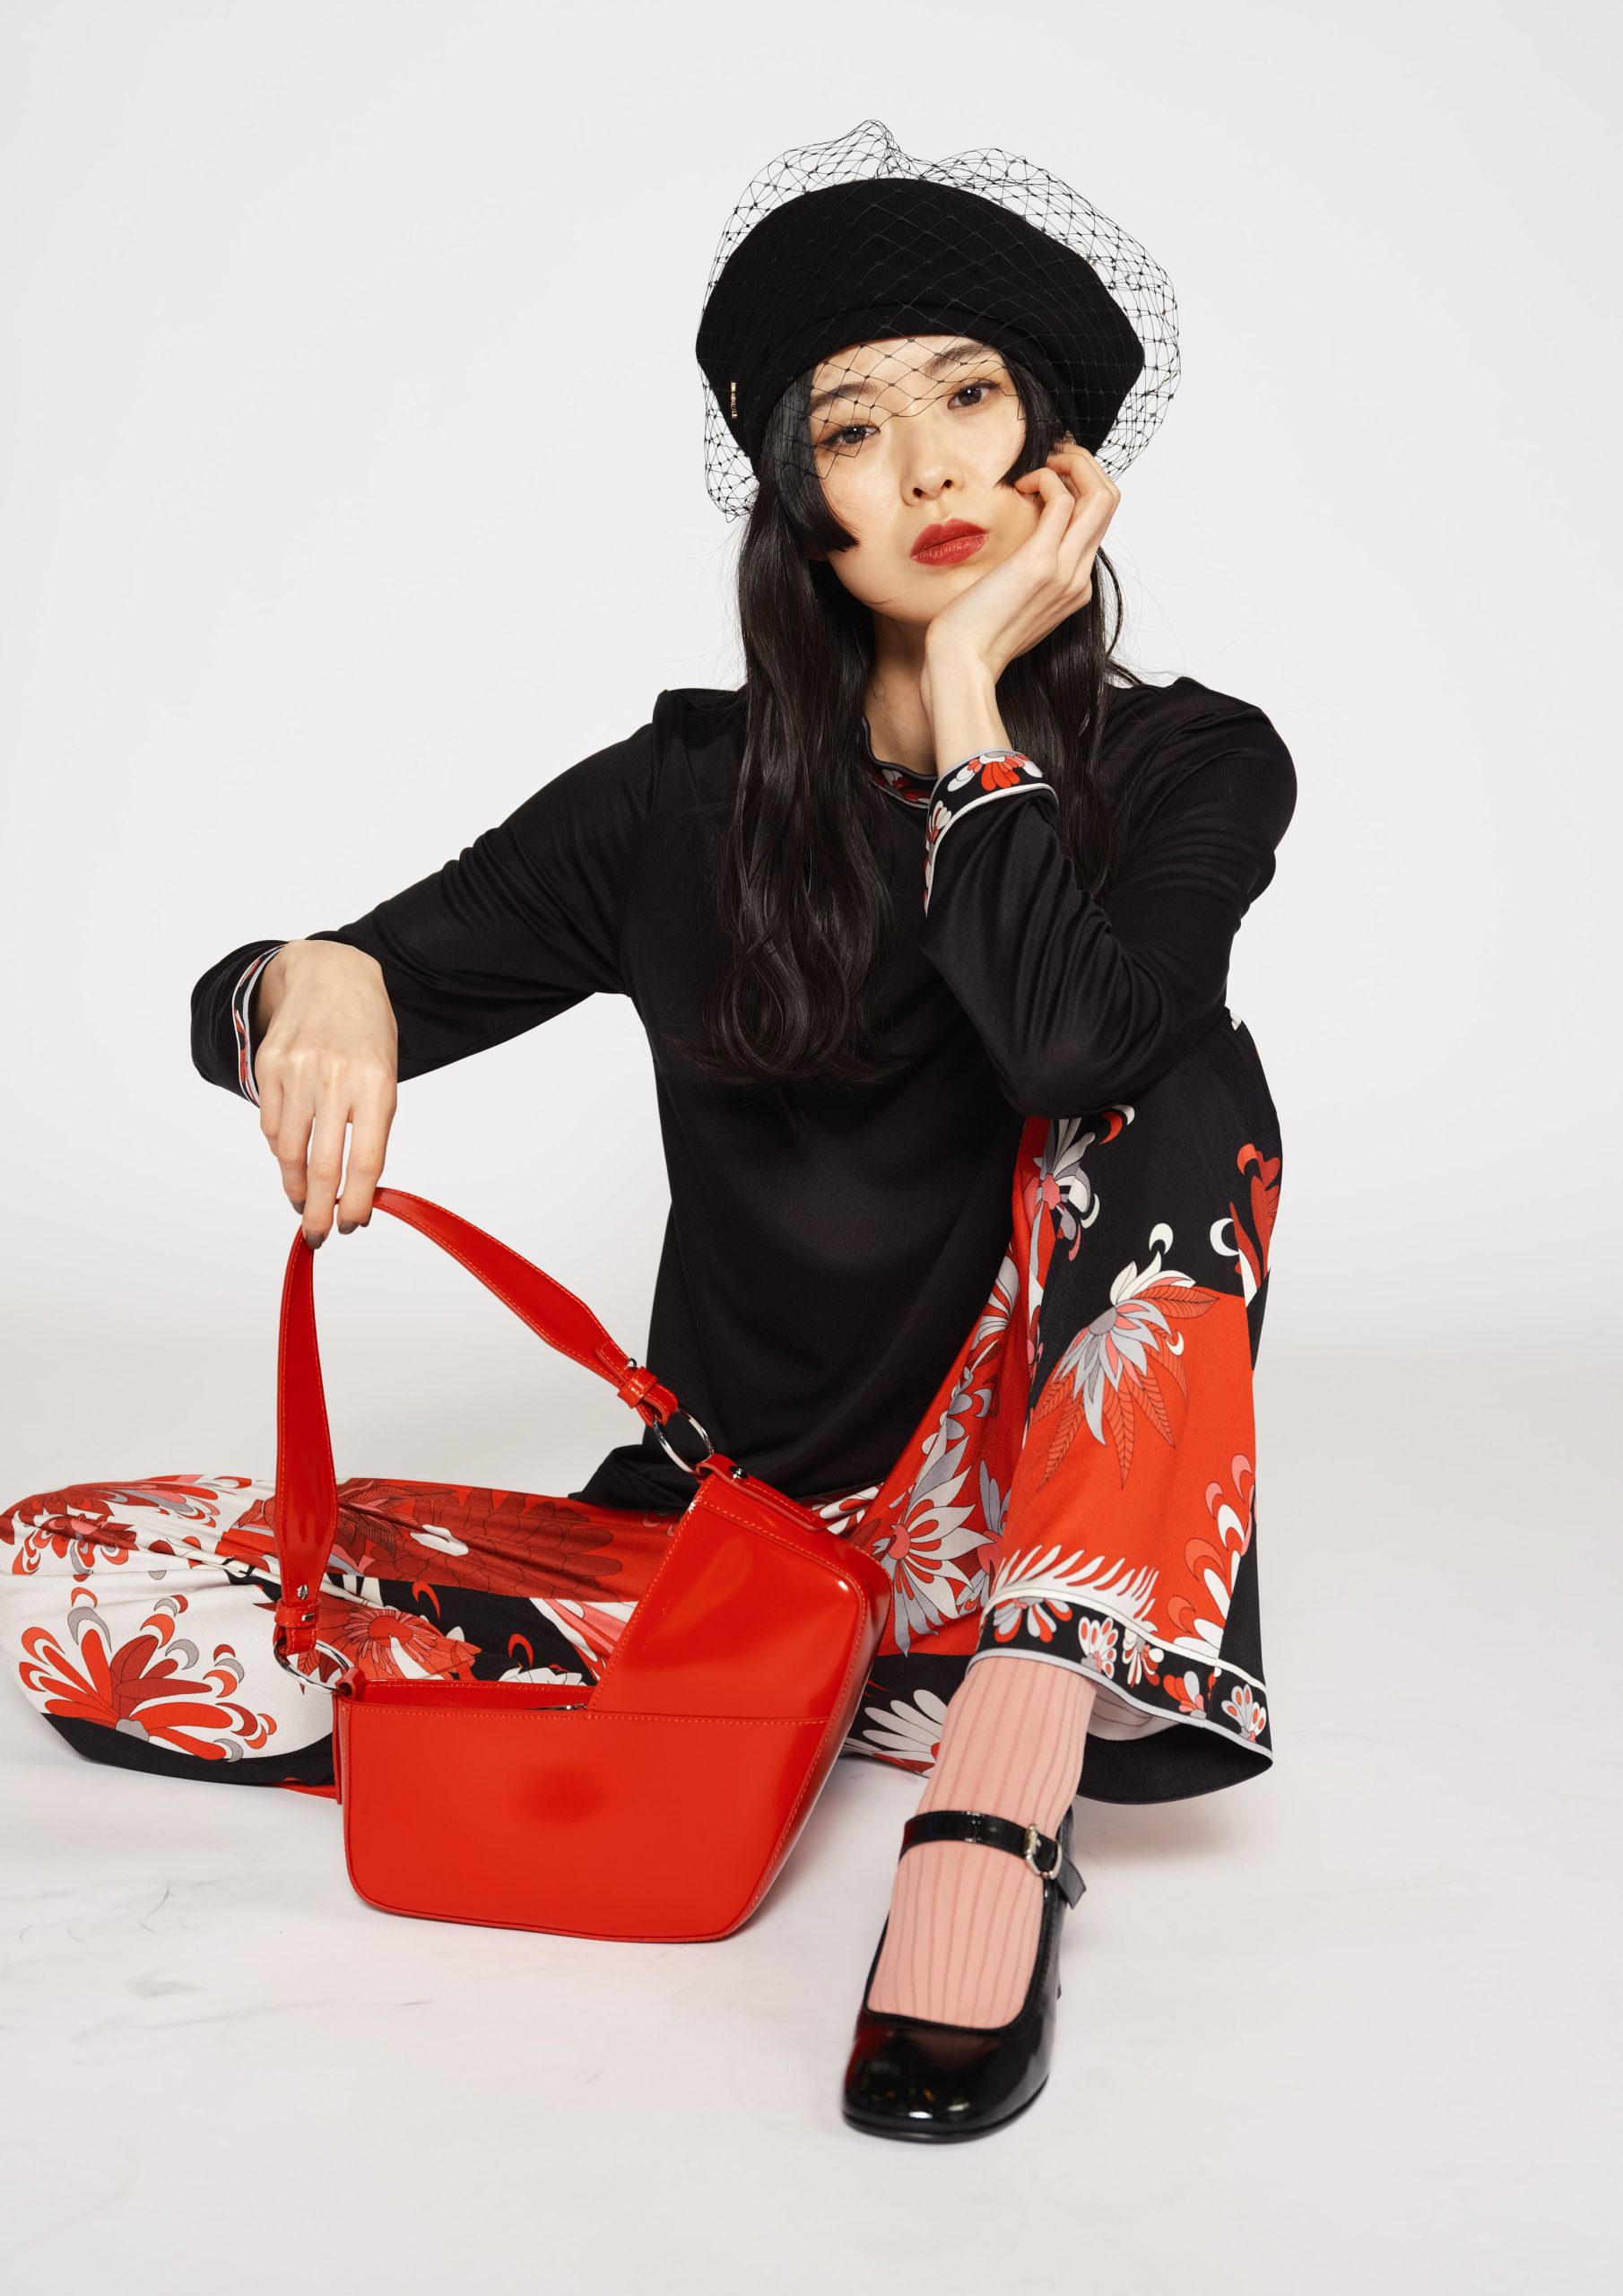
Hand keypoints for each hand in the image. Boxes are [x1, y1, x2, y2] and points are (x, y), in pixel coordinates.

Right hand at [251, 941, 398, 1244]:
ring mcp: (297, 1071)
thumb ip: (370, 1127)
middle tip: (318, 1236)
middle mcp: (335, 1078)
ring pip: (287, 1150)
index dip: (356, 1202)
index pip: (364, 1161)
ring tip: (301, 1203)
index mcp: (376, 1084)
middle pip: (321, 1165)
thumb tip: (353, 1187)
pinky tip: (289, 1156)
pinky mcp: (269, 1066)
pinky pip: (269, 1124)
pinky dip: (279, 1148)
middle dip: (318, 1210)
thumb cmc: (367, 1034)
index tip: (352, 1224)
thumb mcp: (385, 1075)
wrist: (332, 975)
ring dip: (294, 1186)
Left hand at [924, 445, 1120, 688]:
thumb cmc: (975, 636)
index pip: (1098, 522)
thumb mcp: (1011, 604)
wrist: (963, 664)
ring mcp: (1065, 571)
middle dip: (1085, 465)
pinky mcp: (1040, 563)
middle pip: (1109, 502)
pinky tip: (1021, 485)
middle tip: (1052, 454)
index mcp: (1075, 586)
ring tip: (1042, 463)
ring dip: (1073, 464)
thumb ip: (1025, 577)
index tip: (1050, 473)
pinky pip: (1062, 501)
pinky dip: (1046, 479)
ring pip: (1100, 496)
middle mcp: (1078, 577)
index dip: (1080, 486)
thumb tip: (1014, 552)